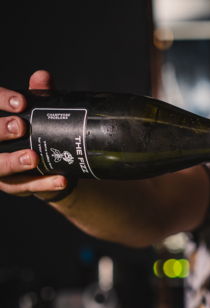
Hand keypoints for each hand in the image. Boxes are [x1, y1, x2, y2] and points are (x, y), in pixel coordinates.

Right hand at [0, 71, 68, 197]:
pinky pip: (26, 186)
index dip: (0, 100)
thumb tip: (42, 77)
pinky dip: (44, 184)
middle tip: (19, 126)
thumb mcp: (35, 113)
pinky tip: (61, 180)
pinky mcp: (13, 186)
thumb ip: (38, 96)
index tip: (20, 103)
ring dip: (15, 162)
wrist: (46, 165)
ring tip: (33, 157)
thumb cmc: (33, 133)